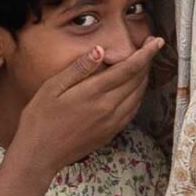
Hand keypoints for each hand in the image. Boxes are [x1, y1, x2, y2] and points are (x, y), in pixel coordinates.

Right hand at [11, 37, 163, 174]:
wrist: (39, 154)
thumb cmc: (40, 118)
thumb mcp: (52, 87)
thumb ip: (78, 68)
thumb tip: (99, 50)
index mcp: (94, 93)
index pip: (129, 68)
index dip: (145, 53)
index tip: (156, 41)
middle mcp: (108, 108)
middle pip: (138, 80)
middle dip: (147, 61)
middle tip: (150, 46)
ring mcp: (112, 122)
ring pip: (138, 95)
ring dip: (144, 78)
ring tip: (144, 64)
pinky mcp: (111, 133)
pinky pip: (132, 110)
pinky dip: (138, 95)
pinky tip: (134, 89)